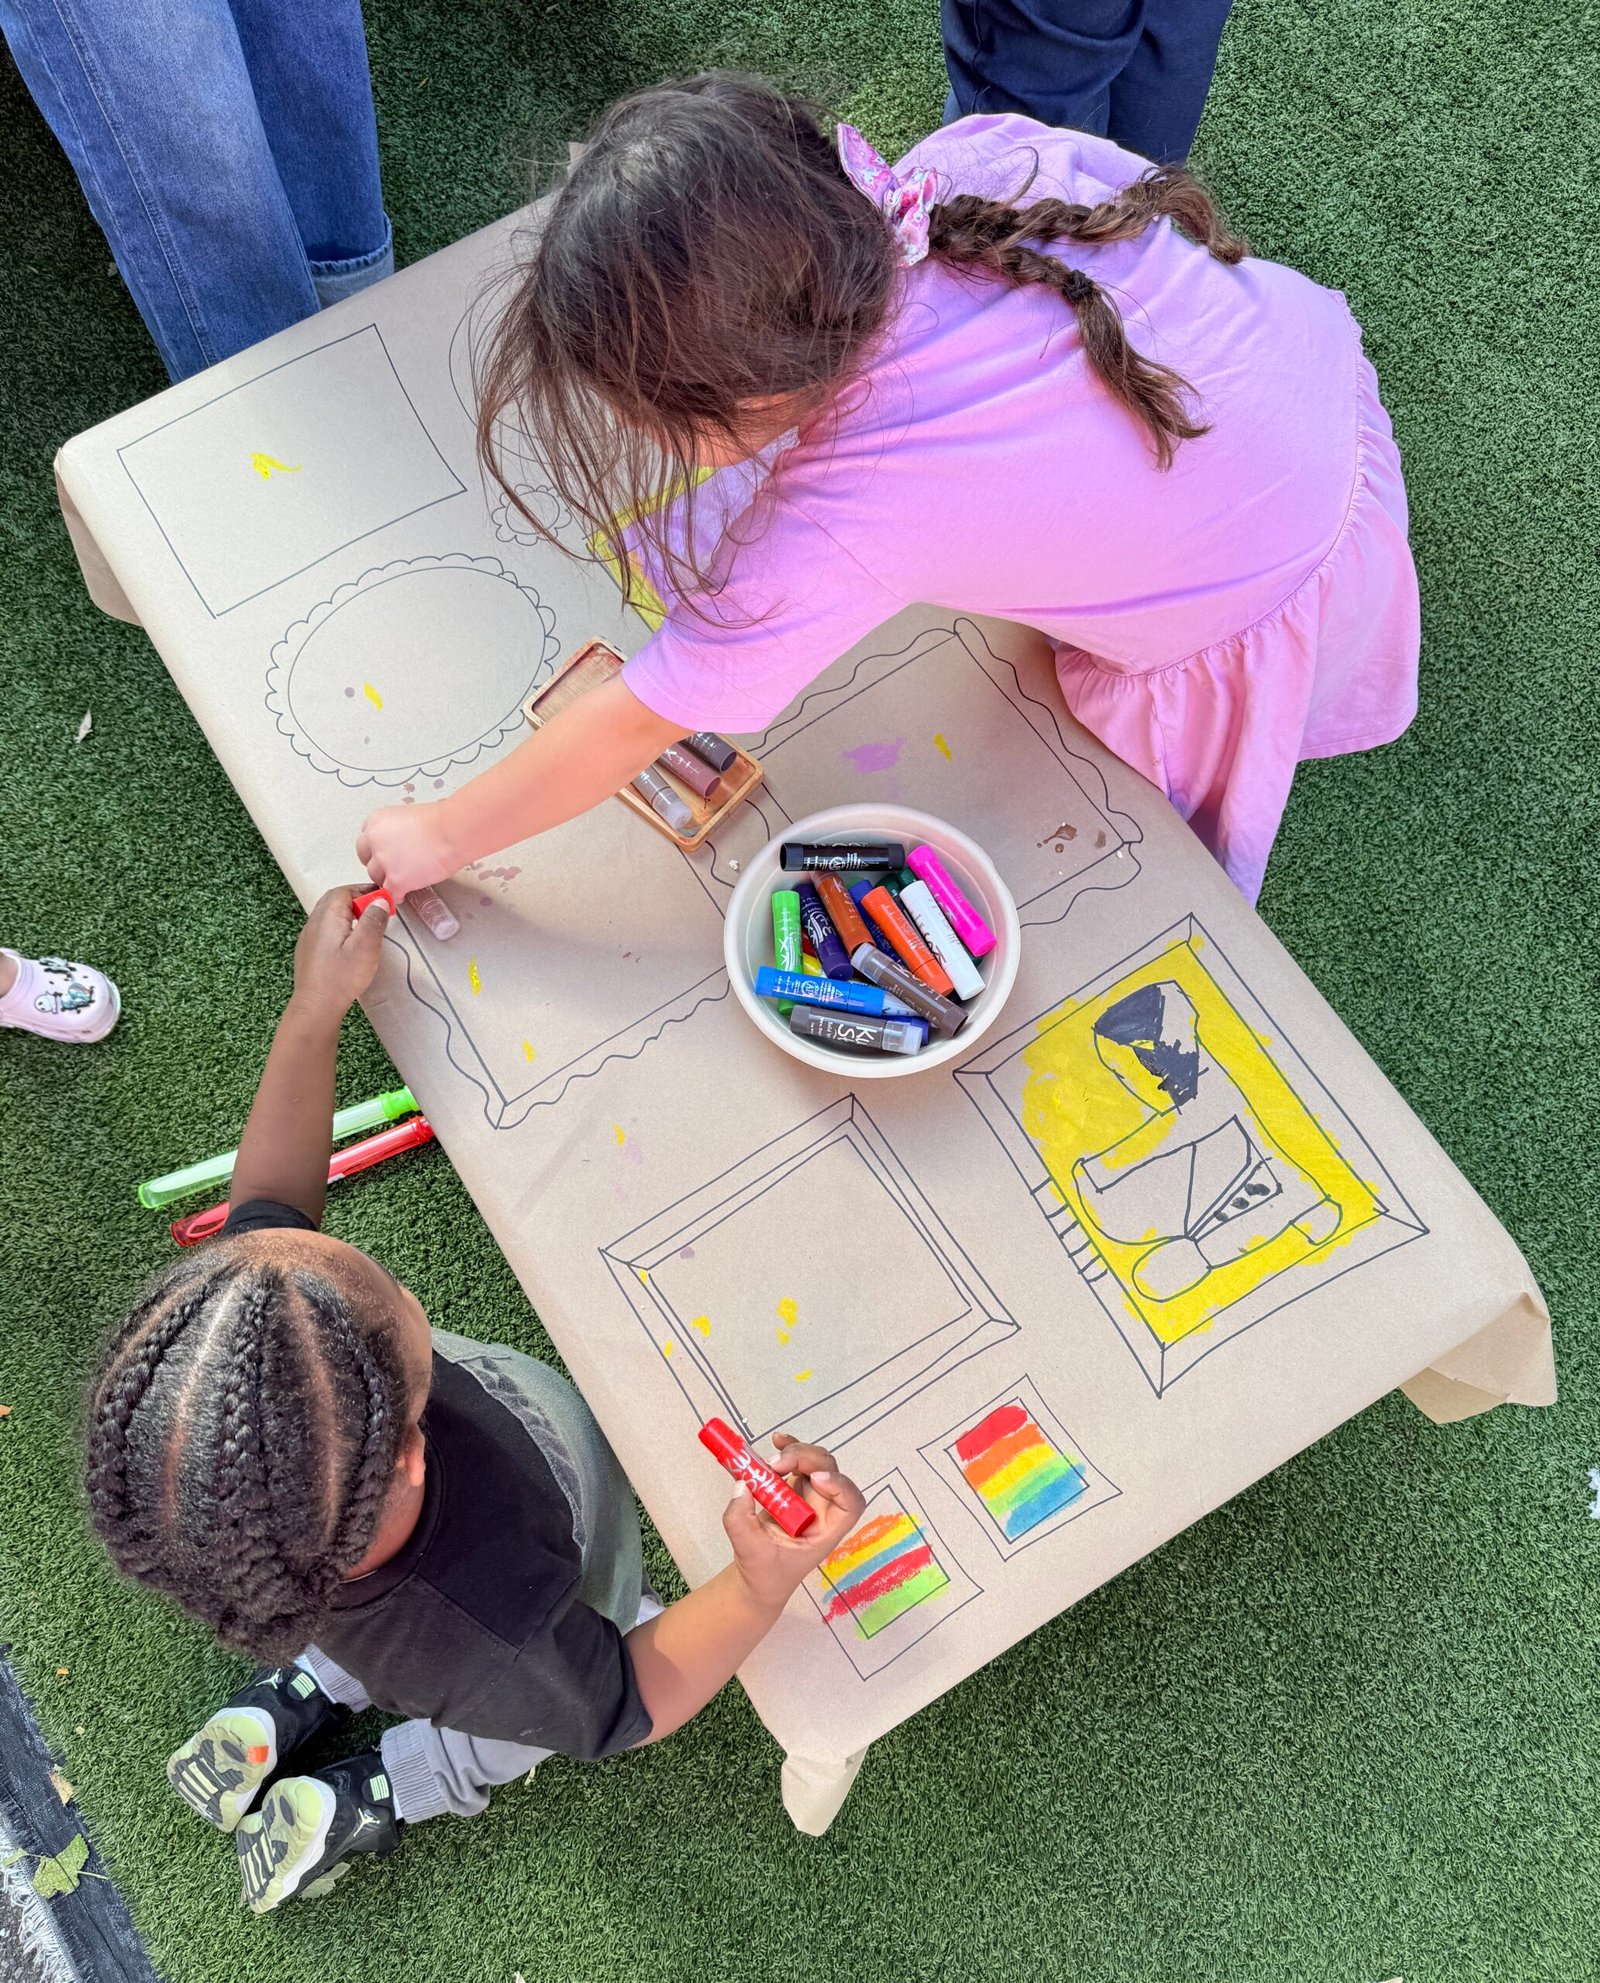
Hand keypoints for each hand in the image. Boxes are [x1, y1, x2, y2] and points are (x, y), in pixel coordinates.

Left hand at [289, 884, 389, 1024]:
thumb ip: (373, 919)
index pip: (345, 891)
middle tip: (376, 911)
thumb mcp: (366, 946)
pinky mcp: (308, 950)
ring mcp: (308, 936)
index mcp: (328, 915)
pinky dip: (339, 927)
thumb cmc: (342, 977)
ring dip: (347, 913)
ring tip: (365, 926)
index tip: (383, 900)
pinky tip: (348, 943)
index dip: (365, 891)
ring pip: (329, 914)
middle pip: (335, 899)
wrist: (316, 1005)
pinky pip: (324, 928)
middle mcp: (314, 921)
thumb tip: (379, 900)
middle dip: (356, 900)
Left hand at [355, 801, 458, 899]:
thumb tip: (399, 845)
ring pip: (377, 879)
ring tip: (403, 881)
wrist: (453, 831)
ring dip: (388, 881)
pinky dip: (397, 896)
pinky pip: (390, 894)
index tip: (384, 857)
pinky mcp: (396, 880)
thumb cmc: (442, 822)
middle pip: (368, 862)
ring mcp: (384, 861)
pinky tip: (404, 894)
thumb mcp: (408, 817)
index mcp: (376, 822)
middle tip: (393, 870)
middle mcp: (374, 840)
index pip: (366, 843)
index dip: (376, 852)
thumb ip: (396, 832)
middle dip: (379, 867)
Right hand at [721, 1434, 865, 1612]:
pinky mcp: (793, 1490)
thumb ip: (740, 1519)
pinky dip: (789, 1450)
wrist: (757, 1580)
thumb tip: (742, 1484)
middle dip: (808, 1460)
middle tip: (779, 1463)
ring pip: (816, 1463)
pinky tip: (777, 1441)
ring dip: (797, 1452)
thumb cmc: (763, 1573)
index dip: (840, 1486)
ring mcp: (809, 1498)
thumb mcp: (748, 1550)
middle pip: (830, 1473)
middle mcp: (823, 1511)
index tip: (815, 1479)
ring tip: (774, 1456)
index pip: (850, 1505)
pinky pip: (797, 1464)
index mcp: (826, 1532)